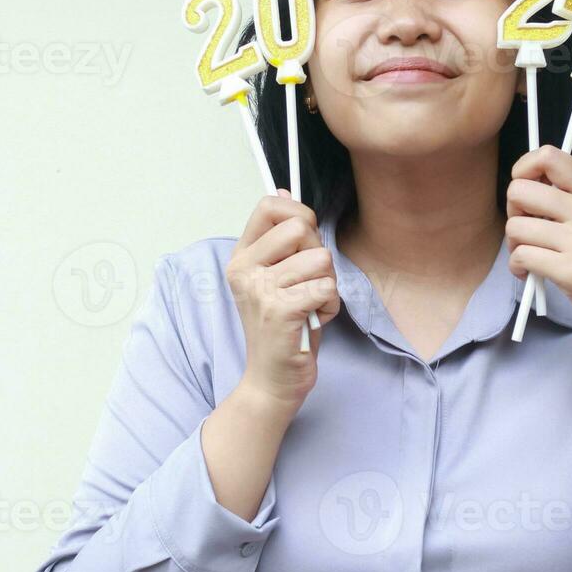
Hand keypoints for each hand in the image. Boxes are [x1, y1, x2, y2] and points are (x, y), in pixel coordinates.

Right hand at [226, 192, 340, 409]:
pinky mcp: (280, 310)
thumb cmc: (283, 328)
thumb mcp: (277, 277)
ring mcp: (260, 289)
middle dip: (318, 255)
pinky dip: (329, 306)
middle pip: (301, 228)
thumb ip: (281, 238)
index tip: (305, 239)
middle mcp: (245, 269)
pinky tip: (313, 321)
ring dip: (327, 286)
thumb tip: (284, 192)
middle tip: (307, 284)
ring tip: (309, 306)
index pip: (270, 206)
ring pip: (321, 259)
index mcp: (242, 257)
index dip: (299, 215)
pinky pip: (326, 287)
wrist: (273, 379)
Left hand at [505, 146, 571, 350]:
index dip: (524, 167)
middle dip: (513, 210)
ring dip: (513, 243)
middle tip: (526, 228)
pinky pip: (521, 256)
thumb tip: (528, 189)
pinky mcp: (569, 271)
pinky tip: (529, 274)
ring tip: (528, 255)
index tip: (524, 187)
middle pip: (520, 190)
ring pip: (515, 226)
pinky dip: (517, 267)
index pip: (551, 157)